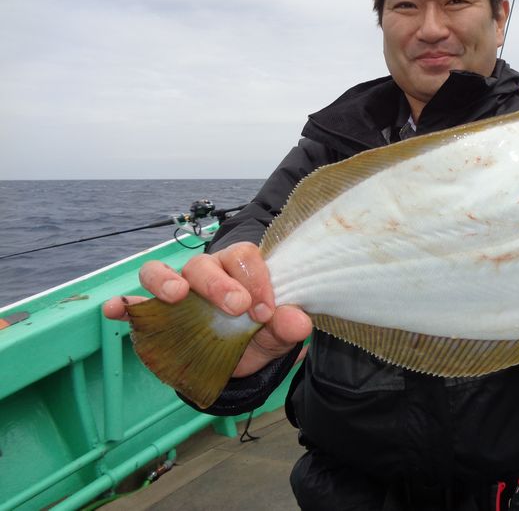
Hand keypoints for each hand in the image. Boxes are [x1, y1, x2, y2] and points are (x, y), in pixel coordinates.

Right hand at [102, 242, 311, 376]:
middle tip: (235, 307)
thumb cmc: (254, 334)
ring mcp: (173, 291)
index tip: (265, 311)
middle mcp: (203, 274)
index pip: (244, 257)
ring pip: (160, 271)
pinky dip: (123, 303)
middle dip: (218, 283)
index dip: (255, 280)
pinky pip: (131, 303)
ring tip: (176, 296)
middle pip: (203, 263)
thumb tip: (300, 321)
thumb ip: (287, 325)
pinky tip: (116, 309)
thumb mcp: (275, 335)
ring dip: (166, 280)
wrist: (233, 364)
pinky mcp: (150, 314)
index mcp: (237, 269)